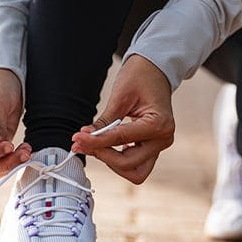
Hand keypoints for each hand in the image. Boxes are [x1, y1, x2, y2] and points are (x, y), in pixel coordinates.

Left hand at [71, 55, 174, 183]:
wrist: (155, 70)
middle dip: (103, 155)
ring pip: (134, 171)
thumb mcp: (120, 96)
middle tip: (83, 142)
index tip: (78, 138)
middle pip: (129, 164)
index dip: (96, 141)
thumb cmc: (141, 76)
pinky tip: (107, 145)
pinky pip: (136, 162)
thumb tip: (84, 137)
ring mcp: (160, 144)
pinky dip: (119, 158)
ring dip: (112, 162)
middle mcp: (163, 138)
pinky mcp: (153, 146)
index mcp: (159, 124)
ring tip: (95, 145)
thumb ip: (104, 122)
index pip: (121, 139)